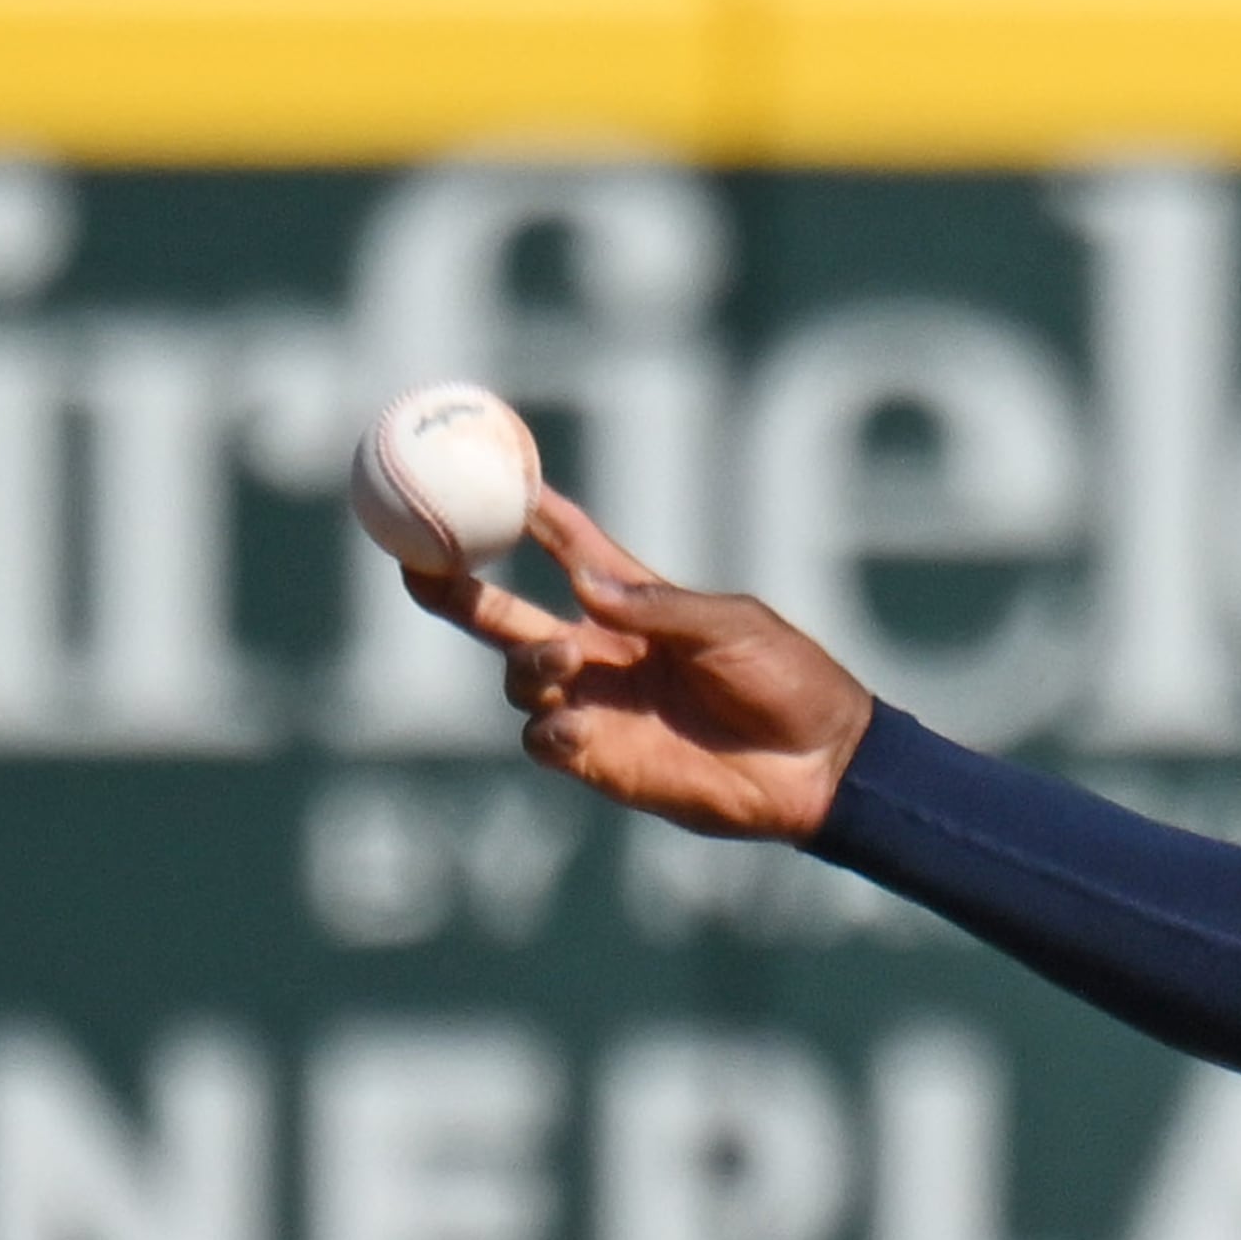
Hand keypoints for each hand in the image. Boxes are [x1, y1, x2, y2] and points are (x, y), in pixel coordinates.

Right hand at [403, 489, 875, 841]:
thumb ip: (661, 607)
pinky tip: (575, 726)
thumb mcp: (734, 627)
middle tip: (419, 563)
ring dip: (528, 663)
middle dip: (454, 588)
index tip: (486, 475)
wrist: (821, 764)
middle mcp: (602, 653)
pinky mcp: (603, 762)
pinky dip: (547, 731)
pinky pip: (543, 743)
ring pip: (519, 678)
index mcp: (635, 606)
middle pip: (504, 615)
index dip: (528, 513)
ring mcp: (598, 707)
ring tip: (565, 658)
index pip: (568, 547)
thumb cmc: (789, 681)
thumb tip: (585, 583)